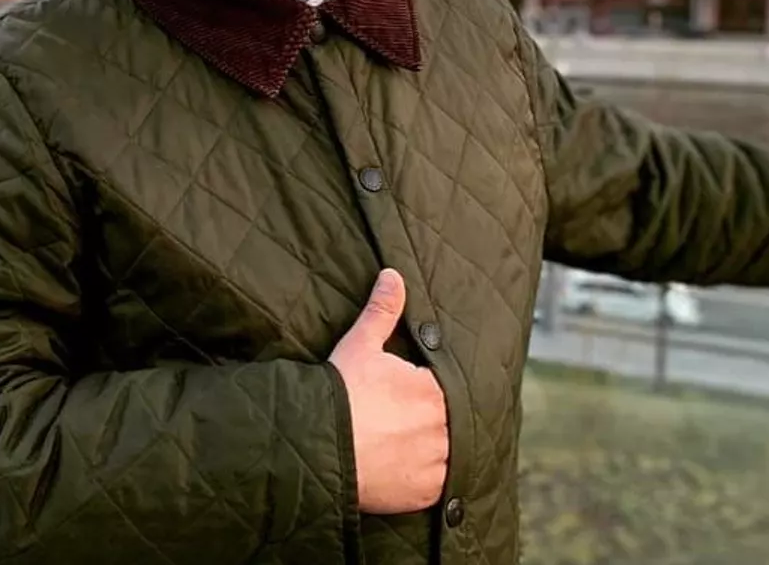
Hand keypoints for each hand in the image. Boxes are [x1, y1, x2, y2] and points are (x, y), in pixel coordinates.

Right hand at [329, 269, 448, 514]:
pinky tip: (405, 469)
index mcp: (436, 389)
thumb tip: (393, 276)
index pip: (447, 387)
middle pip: (451, 421)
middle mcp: (445, 427)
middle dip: (431, 421)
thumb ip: (382, 310)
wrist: (317, 447)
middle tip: (405, 423)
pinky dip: (426, 478)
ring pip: (449, 453)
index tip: (410, 397)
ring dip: (435, 450)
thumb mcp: (360, 345)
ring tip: (405, 447)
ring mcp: (438, 462)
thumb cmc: (339, 394)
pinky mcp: (427, 492)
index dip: (428, 391)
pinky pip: (440, 485)